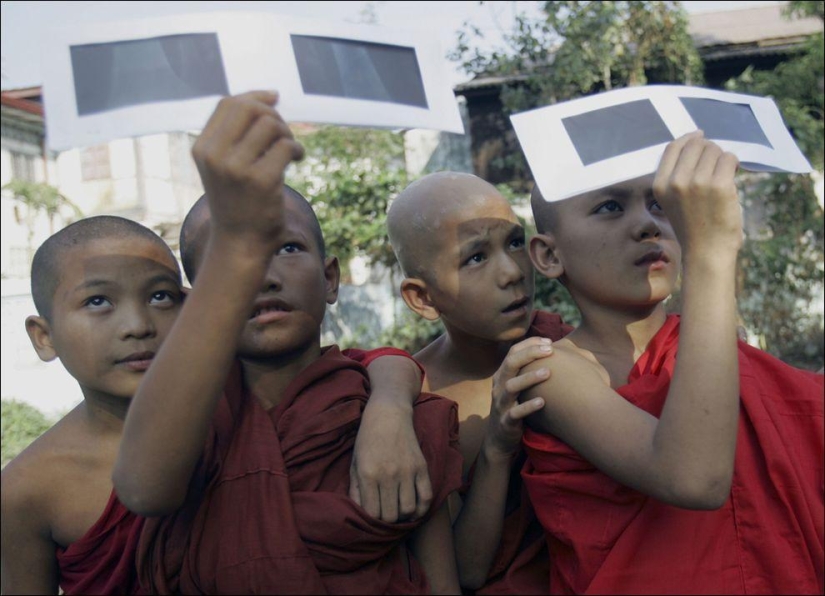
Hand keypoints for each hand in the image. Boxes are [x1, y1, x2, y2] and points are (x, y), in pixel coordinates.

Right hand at [191, 91, 304, 254]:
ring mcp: (237, 168)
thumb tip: (268, 97)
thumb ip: (236, 135)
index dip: (255, 97)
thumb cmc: (238, 203)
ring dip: (287, 134)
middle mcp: (215, 155)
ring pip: (271, 124)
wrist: (240, 244)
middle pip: (250, 108)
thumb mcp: (224, 166)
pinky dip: (297, 149)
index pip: (228, 104)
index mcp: (203, 148)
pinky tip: (297, 160)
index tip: (275, 99)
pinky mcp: (261, 180)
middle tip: (283, 135)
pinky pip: (286, 146)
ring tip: (291, 151)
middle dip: (273, 115)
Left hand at [349, 401, 431, 522]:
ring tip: (398, 510)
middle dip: (387, 519)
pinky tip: (414, 509)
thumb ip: (355, 489)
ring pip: (408, 510)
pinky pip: (426, 497)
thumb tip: (360, 512)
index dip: (372, 519)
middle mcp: (388, 475)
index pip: (372, 513)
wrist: (389, 413)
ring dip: (403, 515)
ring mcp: (407, 471)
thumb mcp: (355, 462)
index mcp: (368, 474)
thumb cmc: (367, 438)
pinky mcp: (421, 467)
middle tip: (385, 513)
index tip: (372, 514)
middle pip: (391, 515)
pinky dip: (421, 509)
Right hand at [485, 337, 552, 460]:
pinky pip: (515, 413)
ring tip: (548, 372)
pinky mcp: (505, 421)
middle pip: (510, 363)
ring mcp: (501, 404)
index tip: (549, 342)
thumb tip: (551, 352)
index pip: (513, 352)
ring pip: (511, 386)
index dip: (530, 344)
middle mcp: (499, 386)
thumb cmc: (515, 407)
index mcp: (502, 375)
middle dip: (530, 354)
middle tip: (550, 350)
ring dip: (529, 378)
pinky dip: (528, 406)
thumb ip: (527, 371)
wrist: (499, 438)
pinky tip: (543, 402)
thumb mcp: (517, 387)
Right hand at [653, 131, 741, 260]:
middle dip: (709, 149)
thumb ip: (677, 176)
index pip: (673, 148)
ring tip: (723, 174)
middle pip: (696, 145)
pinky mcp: (719, 185)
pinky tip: (732, 175)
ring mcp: (697, 183)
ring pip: (715, 150)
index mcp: (660, 185)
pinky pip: (729, 159)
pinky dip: (733, 164)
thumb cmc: (693, 226)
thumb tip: (696, 143)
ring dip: (722, 158)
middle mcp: (676, 181)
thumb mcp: (672, 201)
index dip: (688, 138)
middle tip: (716, 163)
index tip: (700, 135)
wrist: (706, 252)